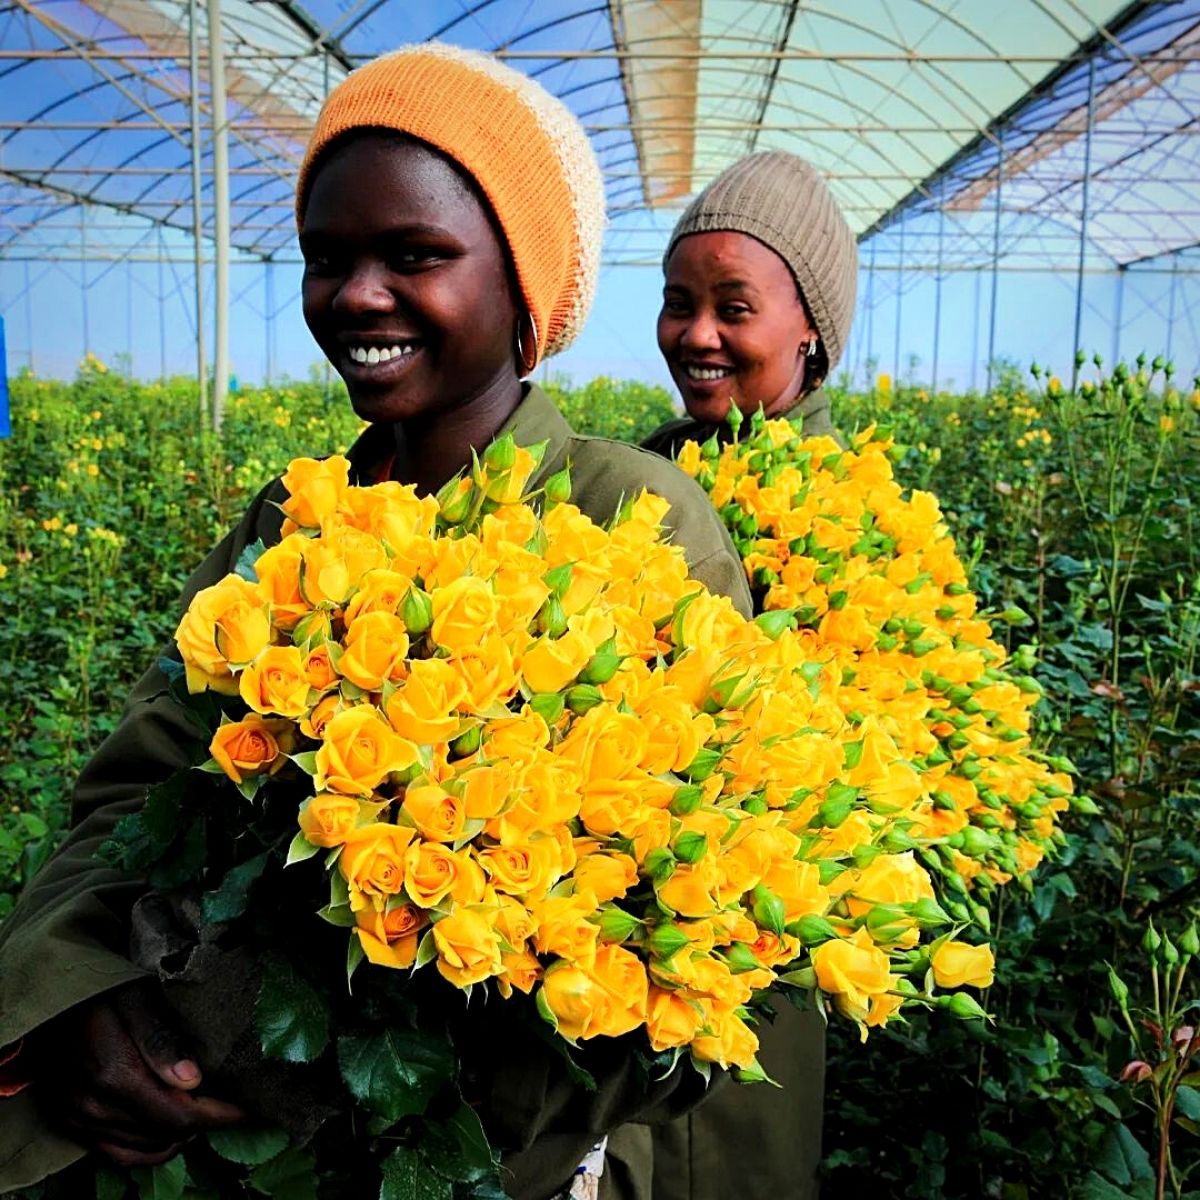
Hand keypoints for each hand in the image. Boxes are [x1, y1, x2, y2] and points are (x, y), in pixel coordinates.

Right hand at [33, 979, 244, 1165]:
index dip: (219, 1115)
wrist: (48, 1002)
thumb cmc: (99, 991)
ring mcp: (79, 1119)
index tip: (250, 1107)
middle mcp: (94, 1106)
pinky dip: (150, 1147)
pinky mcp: (70, 1123)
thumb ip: (161, 1038)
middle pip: (166, 1133)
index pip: (179, 1114)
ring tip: (207, 1113)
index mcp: (113, 1074)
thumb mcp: (135, 997)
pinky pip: (117, 1153)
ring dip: (180, 1135)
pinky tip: (170, 1132)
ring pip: (145, 1146)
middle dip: (206, 1123)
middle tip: (233, 1106)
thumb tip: (192, 1081)